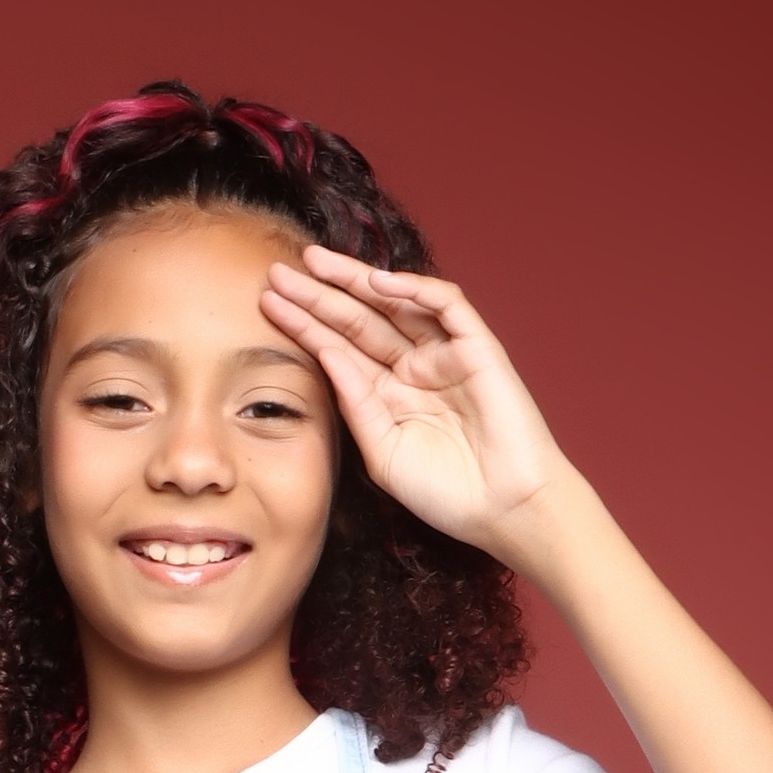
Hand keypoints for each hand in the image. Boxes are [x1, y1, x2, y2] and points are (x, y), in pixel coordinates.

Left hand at [259, 246, 575, 560]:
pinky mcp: (477, 347)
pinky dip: (415, 290)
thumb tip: (325, 354)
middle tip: (279, 271)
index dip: (304, 325)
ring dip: (356, 281)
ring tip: (315, 263)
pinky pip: (445, 305)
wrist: (504, 509)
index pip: (339, 349)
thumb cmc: (447, 494)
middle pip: (359, 319)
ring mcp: (443, 355)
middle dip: (319, 294)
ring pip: (395, 304)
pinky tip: (379, 283)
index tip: (268, 305)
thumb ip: (354, 404)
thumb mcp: (383, 453)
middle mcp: (412, 368)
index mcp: (387, 396)